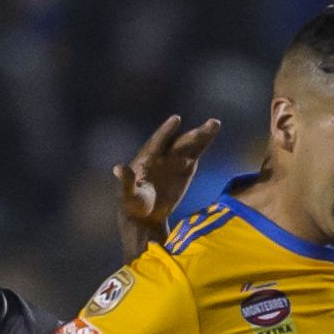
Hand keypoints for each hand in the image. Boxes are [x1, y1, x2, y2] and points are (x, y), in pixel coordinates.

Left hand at [114, 114, 223, 239]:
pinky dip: (203, 144)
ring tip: (215, 123)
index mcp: (147, 159)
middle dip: (192, 135)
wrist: (145, 213)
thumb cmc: (133, 204)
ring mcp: (174, 160)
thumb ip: (125, 181)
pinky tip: (212, 133)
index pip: (158, 142)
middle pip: (178, 143)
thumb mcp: (127, 194)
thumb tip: (118, 168)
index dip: (166, 131)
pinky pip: (195, 153)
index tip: (176, 119)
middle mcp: (161, 156)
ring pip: (189, 145)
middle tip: (208, 124)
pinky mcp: (184, 168)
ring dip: (201, 135)